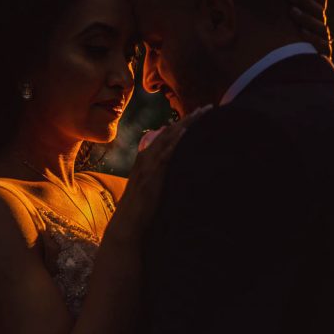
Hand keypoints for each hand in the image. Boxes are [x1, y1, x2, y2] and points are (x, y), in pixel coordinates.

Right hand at [110, 106, 211, 240]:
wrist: (127, 225)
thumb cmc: (138, 210)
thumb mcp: (147, 187)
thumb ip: (156, 174)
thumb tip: (170, 167)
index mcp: (144, 159)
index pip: (164, 135)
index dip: (181, 124)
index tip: (196, 115)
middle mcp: (145, 159)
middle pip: (169, 132)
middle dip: (188, 119)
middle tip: (206, 108)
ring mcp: (148, 167)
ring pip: (169, 139)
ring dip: (187, 125)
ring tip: (202, 114)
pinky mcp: (152, 176)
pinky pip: (165, 155)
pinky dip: (175, 142)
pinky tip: (186, 132)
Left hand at [289, 0, 331, 56]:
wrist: (289, 70)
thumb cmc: (284, 41)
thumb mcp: (284, 23)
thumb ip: (286, 6)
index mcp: (316, 16)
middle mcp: (322, 26)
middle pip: (319, 10)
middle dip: (305, 0)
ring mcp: (323, 40)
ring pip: (320, 26)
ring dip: (306, 17)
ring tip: (291, 10)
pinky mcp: (322, 55)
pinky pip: (320, 45)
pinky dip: (310, 38)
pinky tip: (300, 32)